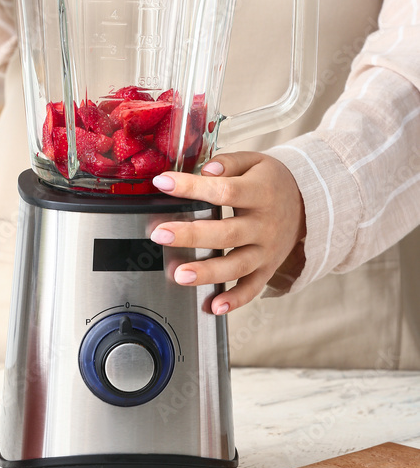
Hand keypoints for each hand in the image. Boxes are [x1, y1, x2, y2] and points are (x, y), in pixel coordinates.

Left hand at [150, 152, 305, 314]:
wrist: (308, 204)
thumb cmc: (272, 181)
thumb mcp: (255, 161)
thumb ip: (229, 163)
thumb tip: (206, 170)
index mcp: (261, 193)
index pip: (224, 190)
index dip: (192, 187)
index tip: (163, 183)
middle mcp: (265, 225)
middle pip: (226, 234)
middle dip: (191, 236)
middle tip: (160, 234)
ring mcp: (267, 251)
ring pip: (236, 266)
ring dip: (207, 273)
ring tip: (180, 274)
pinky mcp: (267, 269)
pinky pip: (251, 288)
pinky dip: (234, 301)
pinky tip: (213, 306)